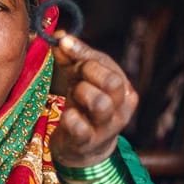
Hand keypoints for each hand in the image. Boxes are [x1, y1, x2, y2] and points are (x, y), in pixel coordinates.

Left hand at [50, 33, 137, 166]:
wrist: (83, 148)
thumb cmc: (84, 105)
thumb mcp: (80, 78)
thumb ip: (71, 57)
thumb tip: (59, 36)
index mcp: (123, 88)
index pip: (107, 63)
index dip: (83, 52)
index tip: (63, 42)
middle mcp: (121, 108)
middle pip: (112, 82)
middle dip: (88, 73)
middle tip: (75, 75)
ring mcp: (107, 127)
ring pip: (100, 103)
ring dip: (81, 94)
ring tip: (73, 96)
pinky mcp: (88, 143)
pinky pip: (79, 126)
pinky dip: (69, 117)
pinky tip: (67, 116)